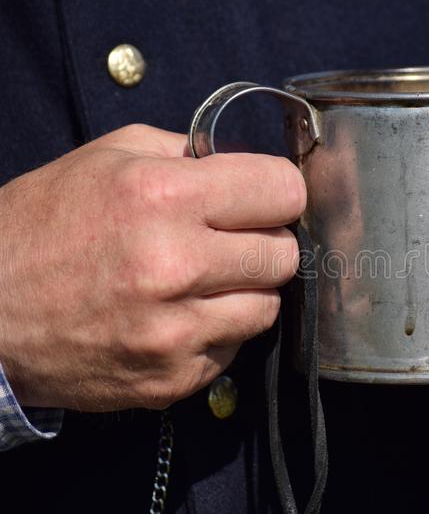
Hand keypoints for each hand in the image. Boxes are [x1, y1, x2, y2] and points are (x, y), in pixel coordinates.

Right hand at [0, 124, 304, 410]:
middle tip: (231, 239)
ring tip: (203, 281)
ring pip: (269, 306)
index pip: (283, 191)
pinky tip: (178, 316)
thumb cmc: (42, 227)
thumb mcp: (107, 157)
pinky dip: (217, 330)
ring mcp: (175, 331)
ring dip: (246, 290)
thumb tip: (247, 166)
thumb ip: (187, 152)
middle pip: (285, 253)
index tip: (264, 197)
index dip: (278, 190)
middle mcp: (175, 265)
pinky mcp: (171, 378)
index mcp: (163, 196)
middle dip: (264, 241)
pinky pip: (233, 349)